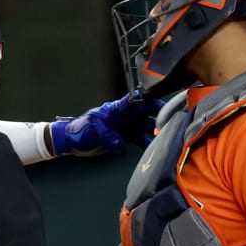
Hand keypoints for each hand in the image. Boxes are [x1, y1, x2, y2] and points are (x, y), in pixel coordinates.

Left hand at [49, 94, 163, 156]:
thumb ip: (108, 136)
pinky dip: (148, 143)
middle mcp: (125, 115)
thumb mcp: (93, 130)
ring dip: (156, 130)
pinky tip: (156, 148)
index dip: (150, 98)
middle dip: (159, 114)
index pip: (137, 99)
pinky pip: (140, 139)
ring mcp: (126, 126)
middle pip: (146, 111)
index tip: (164, 101)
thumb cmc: (81, 129)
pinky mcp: (125, 137)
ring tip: (167, 135)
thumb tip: (120, 143)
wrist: (72, 141)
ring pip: (146, 125)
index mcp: (118, 108)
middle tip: (172, 120)